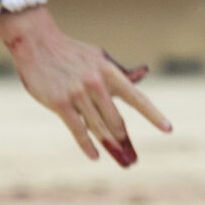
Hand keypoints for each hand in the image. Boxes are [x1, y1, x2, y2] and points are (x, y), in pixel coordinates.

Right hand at [0, 6, 170, 163]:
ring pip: (98, 128)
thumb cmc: (72, 52)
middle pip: (116, 121)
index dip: (153, 115)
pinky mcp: (59, 103)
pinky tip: (95, 156)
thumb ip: (121, 72)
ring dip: (111, 148)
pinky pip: (77, 130)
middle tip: (134, 160)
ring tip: (122, 162)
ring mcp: (78, 94)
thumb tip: (145, 72)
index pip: (137, 98)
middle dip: (126, 142)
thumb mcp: (100, 58)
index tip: (168, 129)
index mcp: (110, 73)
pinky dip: (87, 145)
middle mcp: (96, 84)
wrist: (36, 42)